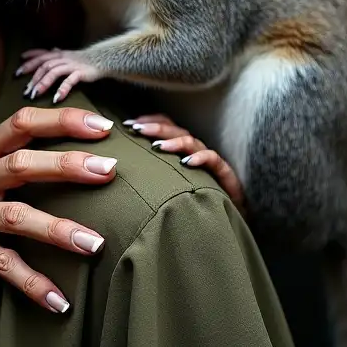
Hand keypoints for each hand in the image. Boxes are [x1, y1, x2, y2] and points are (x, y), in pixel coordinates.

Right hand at [0, 106, 117, 313]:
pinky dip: (33, 283)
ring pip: (17, 216)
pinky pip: (3, 265)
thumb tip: (80, 153)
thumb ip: (12, 161)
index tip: (102, 126)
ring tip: (96, 244)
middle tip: (108, 170)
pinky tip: (59, 301)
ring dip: (59, 230)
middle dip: (67, 165)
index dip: (62, 121)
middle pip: (22, 164)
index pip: (21, 123)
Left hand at [16, 48, 104, 102]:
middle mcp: (63, 58)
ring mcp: (71, 65)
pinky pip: (69, 81)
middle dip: (33, 78)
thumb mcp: (67, 56)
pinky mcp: (81, 72)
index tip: (17, 72)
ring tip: (35, 95)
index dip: (28, 62)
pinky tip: (56, 99)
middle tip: (25, 91)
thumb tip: (49, 50)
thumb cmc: (83, 60)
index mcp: (58, 54)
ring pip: (53, 71)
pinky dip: (62, 89)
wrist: (104, 59)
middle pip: (44, 65)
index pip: (40, 55)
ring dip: (43, 83)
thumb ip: (57, 54)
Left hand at [126, 113, 245, 211]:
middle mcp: (196, 153)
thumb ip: (150, 176)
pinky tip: (187, 163)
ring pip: (193, 143)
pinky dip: (201, 159)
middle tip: (135, 129)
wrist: (227, 224)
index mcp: (182, 152)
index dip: (150, 121)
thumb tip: (119, 169)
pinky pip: (215, 162)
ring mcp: (212, 164)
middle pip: (177, 131)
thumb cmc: (194, 206)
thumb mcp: (167, 189)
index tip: (128, 124)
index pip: (168, 127)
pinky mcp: (227, 177)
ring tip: (157, 146)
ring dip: (174, 142)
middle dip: (156, 127)